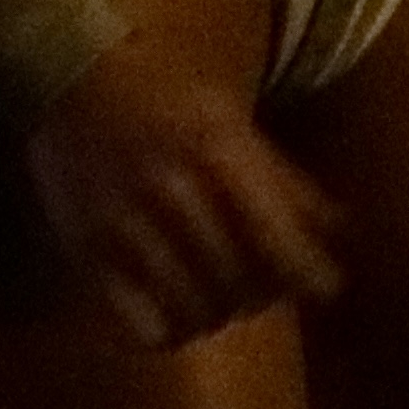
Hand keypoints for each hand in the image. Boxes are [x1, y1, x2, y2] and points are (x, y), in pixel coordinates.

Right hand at [22, 33, 346, 347]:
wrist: (71, 76)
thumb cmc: (164, 96)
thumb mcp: (231, 119)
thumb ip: (283, 178)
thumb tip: (338, 231)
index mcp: (219, 152)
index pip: (281, 243)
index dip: (311, 277)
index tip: (323, 286)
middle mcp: (175, 193)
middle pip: (242, 284)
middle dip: (263, 292)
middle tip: (262, 284)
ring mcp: (128, 227)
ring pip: (197, 311)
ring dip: (219, 315)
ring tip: (220, 299)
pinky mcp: (89, 253)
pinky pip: (144, 326)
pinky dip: (170, 332)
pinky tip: (176, 313)